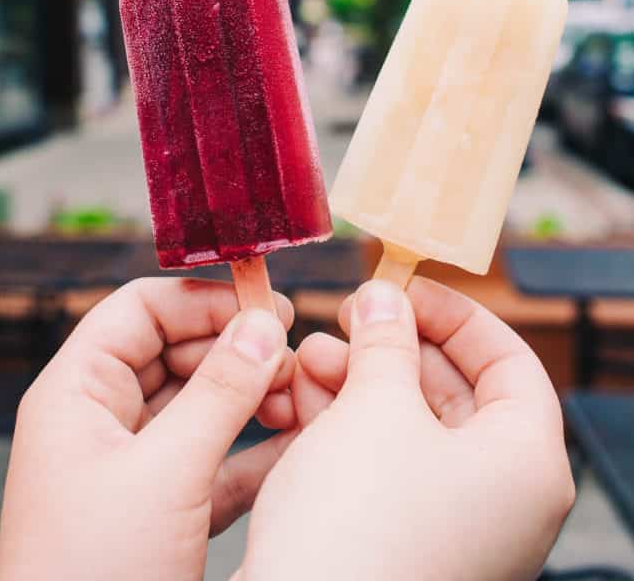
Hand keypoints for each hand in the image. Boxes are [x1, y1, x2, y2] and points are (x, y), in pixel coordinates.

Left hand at [0, 278, 295, 580]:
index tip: (265, 306)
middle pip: (176, 353)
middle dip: (236, 352)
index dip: (203, 300)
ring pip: (199, 408)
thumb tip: (263, 326)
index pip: (140, 310)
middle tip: (292, 356)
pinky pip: (213, 462)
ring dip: (252, 400)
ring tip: (301, 399)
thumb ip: (219, 392)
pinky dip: (253, 453)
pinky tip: (296, 451)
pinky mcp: (160, 512)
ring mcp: (132, 469)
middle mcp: (102, 421)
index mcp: (78, 394)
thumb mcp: (164, 472)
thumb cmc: (93, 572)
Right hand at [239, 277, 574, 580]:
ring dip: (361, 381)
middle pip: (455, 391)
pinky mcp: (406, 544)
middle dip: (393, 346)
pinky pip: (386, 465)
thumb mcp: (375, 406)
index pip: (509, 360)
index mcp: (526, 463)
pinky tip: (304, 395)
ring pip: (411, 426)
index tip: (403, 285)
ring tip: (311, 355)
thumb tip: (384, 297)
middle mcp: (501, 500)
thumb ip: (386, 339)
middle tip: (348, 316)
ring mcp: (455, 527)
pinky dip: (349, 425)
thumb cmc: (358, 526)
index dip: (454, 313)